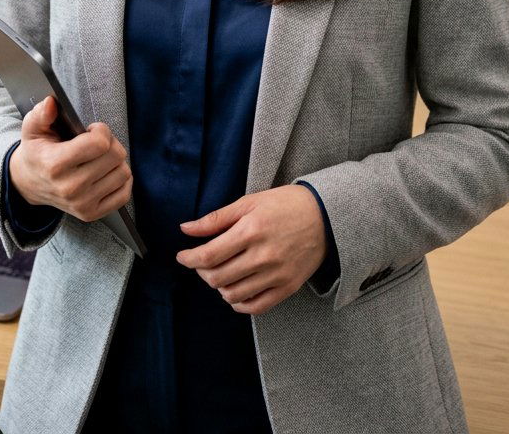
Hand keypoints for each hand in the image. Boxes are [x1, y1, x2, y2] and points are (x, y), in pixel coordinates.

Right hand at [8, 97, 132, 222]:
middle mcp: (70, 188)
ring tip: (100, 158)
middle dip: (110, 142)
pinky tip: (107, 173)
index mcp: (55, 164)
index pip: (99, 143)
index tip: (92, 130)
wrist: (29, 184)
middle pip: (115, 156)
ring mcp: (82, 204)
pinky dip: (121, 180)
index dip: (101, 130)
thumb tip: (51, 103)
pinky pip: (124, 194)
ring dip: (116, 161)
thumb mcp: (33, 129)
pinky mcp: (91, 214)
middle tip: (97, 142)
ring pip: (123, 173)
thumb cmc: (36, 152)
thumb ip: (41, 114)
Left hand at [176, 185, 326, 314]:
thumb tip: (186, 228)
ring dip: (218, 287)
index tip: (182, 256)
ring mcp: (276, 275)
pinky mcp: (288, 288)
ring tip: (219, 273)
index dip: (189, 259)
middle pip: (217, 278)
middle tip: (201, 263)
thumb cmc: (285, 204)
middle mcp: (263, 256)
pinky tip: (235, 290)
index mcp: (251, 230)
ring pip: (233, 295)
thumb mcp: (249, 202)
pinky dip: (238, 303)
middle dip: (202, 272)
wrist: (325, 216)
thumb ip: (216, 218)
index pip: (208, 256)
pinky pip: (255, 307)